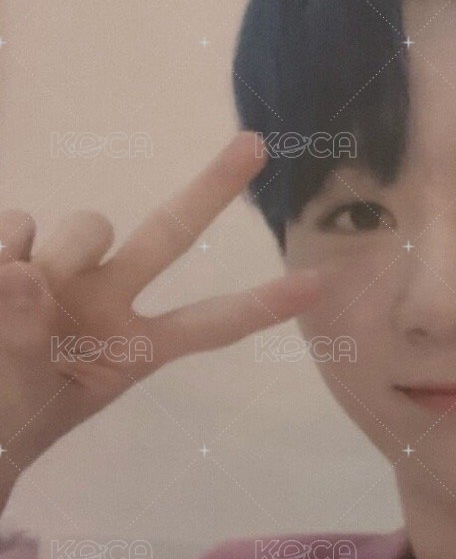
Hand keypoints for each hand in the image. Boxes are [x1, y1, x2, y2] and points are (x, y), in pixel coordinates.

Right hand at [0, 132, 321, 496]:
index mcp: (132, 348)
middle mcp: (109, 301)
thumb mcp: (24, 396)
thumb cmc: (6, 415)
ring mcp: (63, 271)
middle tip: (258, 143)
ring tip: (14, 298)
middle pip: (168, 234)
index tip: (320, 283)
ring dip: (57, 252)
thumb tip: (23, 271)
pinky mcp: (12, 248)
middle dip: (211, 188)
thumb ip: (25, 334)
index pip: (209, 325)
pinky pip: (15, 223)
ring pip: (84, 224)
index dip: (261, 307)